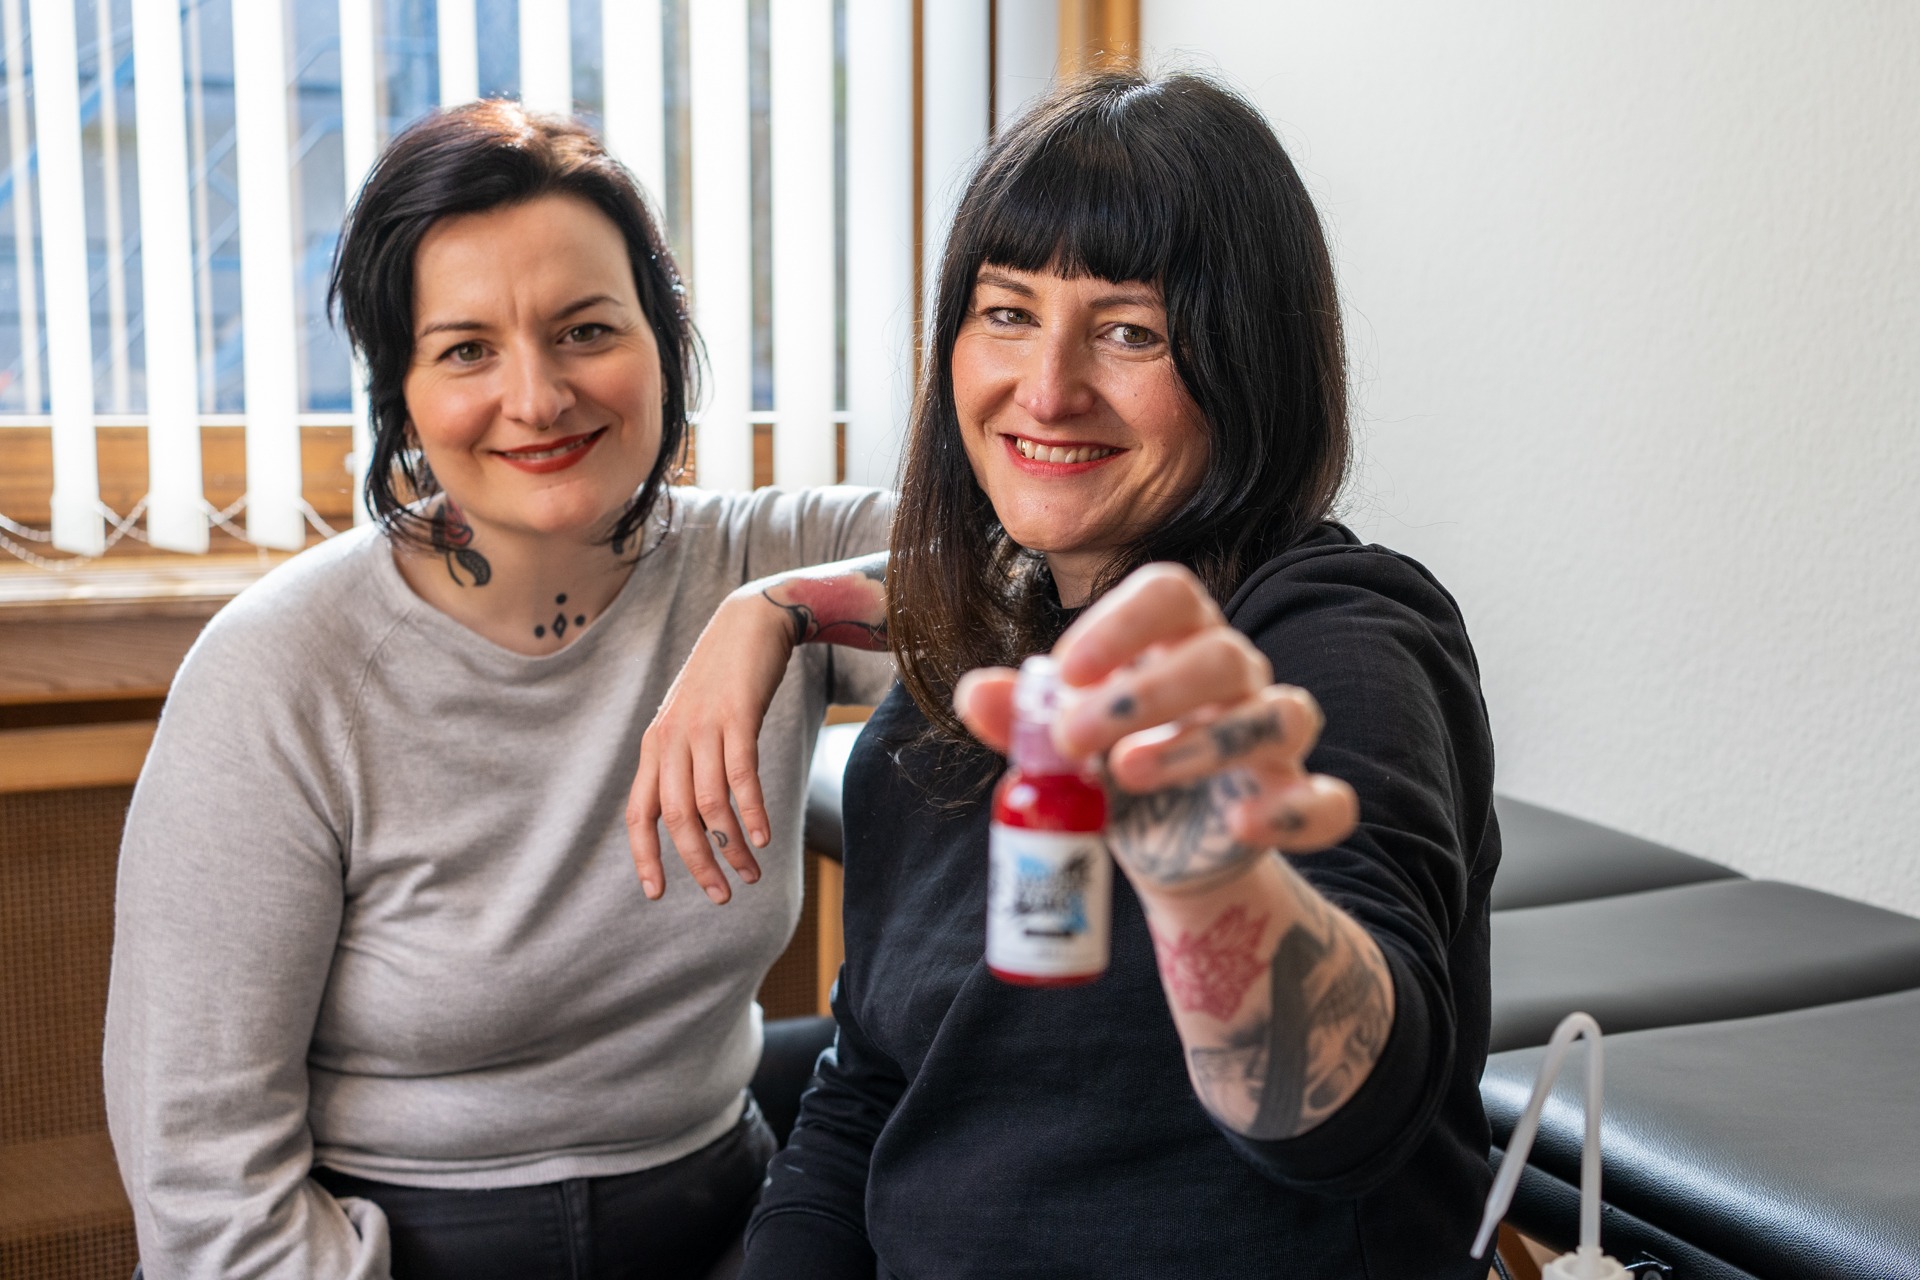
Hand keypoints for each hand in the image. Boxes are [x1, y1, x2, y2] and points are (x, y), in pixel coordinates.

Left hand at [626, 589, 790, 902]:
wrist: (749, 622)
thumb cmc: (724, 679)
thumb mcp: (692, 721)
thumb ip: (686, 762)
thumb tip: (693, 813)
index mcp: (655, 746)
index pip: (639, 813)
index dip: (644, 856)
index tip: (655, 893)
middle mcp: (671, 739)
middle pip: (676, 818)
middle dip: (697, 863)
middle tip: (721, 896)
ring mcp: (702, 727)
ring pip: (710, 804)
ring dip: (730, 847)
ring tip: (751, 874)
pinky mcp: (736, 716)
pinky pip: (740, 776)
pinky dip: (751, 812)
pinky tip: (764, 838)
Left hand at [954, 563, 1357, 892]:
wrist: (1162, 847)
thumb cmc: (1112, 766)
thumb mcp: (1061, 744)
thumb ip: (1023, 719)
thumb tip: (976, 693)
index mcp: (1176, 642)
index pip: (1172, 593)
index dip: (1124, 623)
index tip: (1066, 670)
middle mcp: (1236, 678)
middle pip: (1224, 653)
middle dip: (1145, 692)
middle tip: (1073, 737)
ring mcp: (1273, 739)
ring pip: (1281, 714)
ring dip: (1204, 742)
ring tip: (1126, 773)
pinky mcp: (1294, 800)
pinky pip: (1327, 799)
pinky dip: (1293, 810)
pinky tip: (1238, 823)